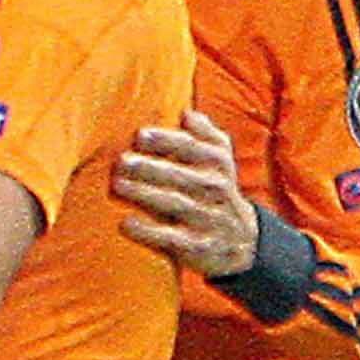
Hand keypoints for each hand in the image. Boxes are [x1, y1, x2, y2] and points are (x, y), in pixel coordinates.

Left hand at [115, 108, 261, 280]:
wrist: (242, 241)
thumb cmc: (218, 191)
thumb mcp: (221, 160)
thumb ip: (206, 134)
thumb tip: (186, 113)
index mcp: (216, 164)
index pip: (189, 147)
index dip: (164, 140)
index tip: (139, 136)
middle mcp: (213, 189)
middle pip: (177, 175)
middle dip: (148, 167)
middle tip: (121, 161)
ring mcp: (205, 218)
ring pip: (172, 203)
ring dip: (143, 193)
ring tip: (118, 184)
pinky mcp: (196, 246)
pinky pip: (170, 238)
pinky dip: (147, 231)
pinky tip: (126, 223)